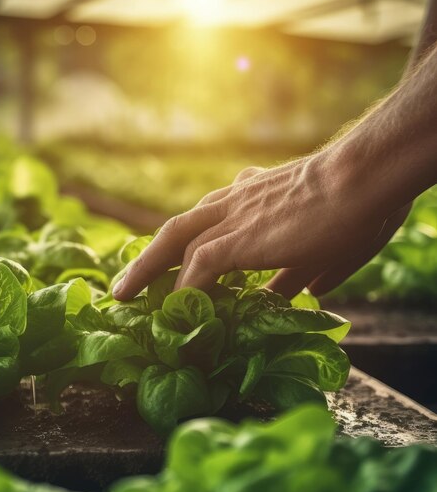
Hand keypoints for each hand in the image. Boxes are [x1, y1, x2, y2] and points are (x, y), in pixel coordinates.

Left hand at [112, 152, 408, 300]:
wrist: (365, 179)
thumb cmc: (358, 205)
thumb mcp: (326, 244)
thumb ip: (305, 269)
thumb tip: (304, 294)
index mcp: (251, 199)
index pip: (207, 222)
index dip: (187, 246)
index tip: (173, 268)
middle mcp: (234, 202)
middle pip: (177, 229)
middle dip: (149, 257)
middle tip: (127, 283)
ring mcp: (233, 216)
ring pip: (174, 242)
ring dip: (147, 271)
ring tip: (125, 296)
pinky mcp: (239, 237)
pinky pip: (199, 267)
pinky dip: (186, 290)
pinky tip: (175, 312)